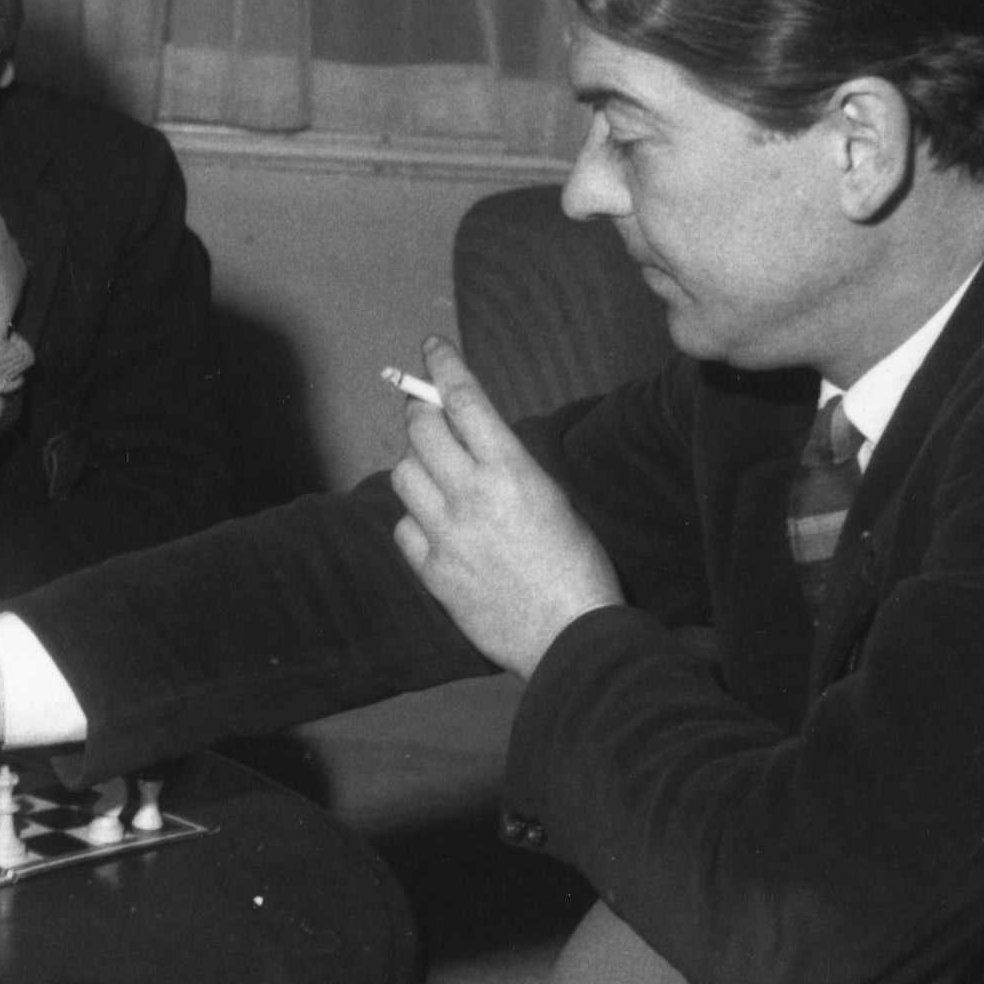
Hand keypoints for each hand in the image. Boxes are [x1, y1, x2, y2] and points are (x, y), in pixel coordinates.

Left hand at [387, 334, 622, 675]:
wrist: (571, 635)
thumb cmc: (579, 567)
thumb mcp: (554, 500)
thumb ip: (509, 468)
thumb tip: (476, 442)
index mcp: (510, 471)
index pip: (464, 400)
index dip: (443, 367)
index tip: (431, 347)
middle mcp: (470, 496)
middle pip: (421, 430)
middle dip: (419, 410)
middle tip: (424, 408)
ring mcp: (446, 534)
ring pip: (404, 476)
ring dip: (416, 464)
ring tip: (435, 471)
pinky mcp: (432, 571)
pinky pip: (404, 528)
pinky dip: (415, 519)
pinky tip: (435, 525)